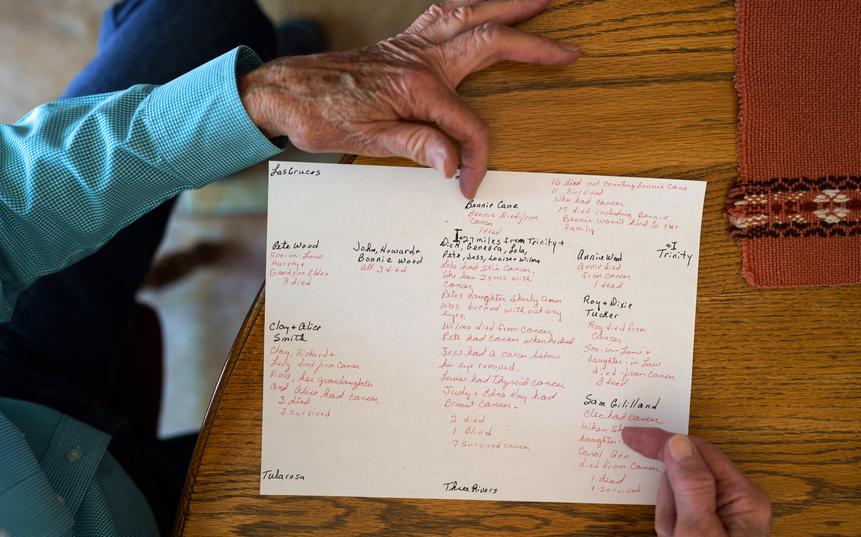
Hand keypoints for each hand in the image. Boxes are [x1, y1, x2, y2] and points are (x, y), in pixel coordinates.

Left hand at [239, 0, 579, 197]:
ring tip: (538, 0)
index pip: (467, 125)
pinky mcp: (401, 44)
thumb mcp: (367, 141)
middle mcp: (419, 58)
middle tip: (567, 49)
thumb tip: (454, 165)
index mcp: (416, 86)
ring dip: (505, 6)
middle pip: (488, 41)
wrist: (284, 90)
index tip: (471, 186)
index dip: (477, 158)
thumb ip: (417, 146)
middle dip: (531, 45)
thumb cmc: (320, 115)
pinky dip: (470, 7)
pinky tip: (480, 8)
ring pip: (469, 14)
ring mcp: (411, 45)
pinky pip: (444, 15)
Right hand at [622, 427, 771, 536]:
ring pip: (677, 499)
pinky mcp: (712, 531)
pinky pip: (679, 519)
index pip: (698, 451)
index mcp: (744, 497)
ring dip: (670, 524)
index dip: (663, 443)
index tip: (632, 435)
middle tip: (675, 534)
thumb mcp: (698, 534)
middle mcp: (738, 502)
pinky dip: (672, 535)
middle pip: (685, 476)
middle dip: (670, 504)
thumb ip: (690, 486)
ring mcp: (724, 518)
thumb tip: (678, 442)